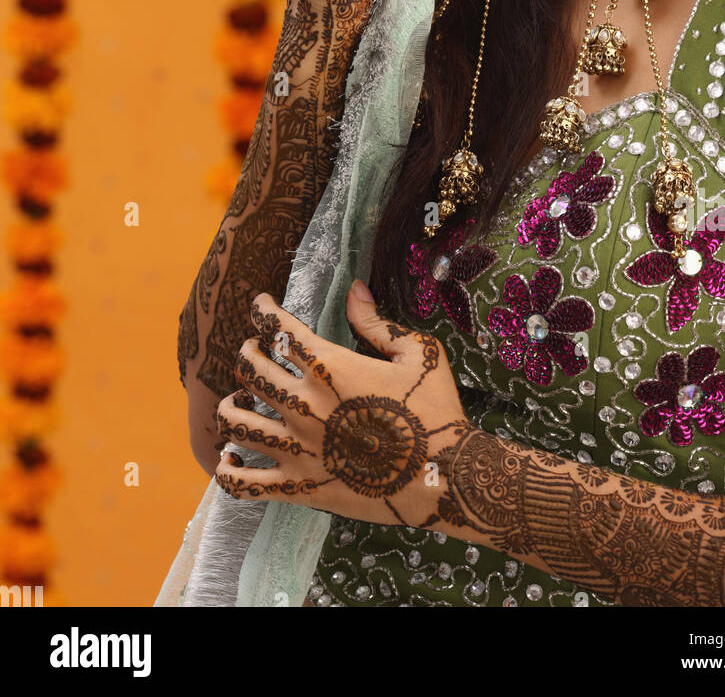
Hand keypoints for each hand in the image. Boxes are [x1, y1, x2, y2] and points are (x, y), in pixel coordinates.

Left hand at [213, 287, 469, 528]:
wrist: (444, 476)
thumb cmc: (435, 410)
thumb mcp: (418, 353)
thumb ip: (377, 323)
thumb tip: (354, 290)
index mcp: (331, 368)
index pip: (279, 329)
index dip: (262, 310)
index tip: (259, 305)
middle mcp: (304, 404)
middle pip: (250, 367)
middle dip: (247, 350)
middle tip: (254, 349)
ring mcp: (297, 447)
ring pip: (236, 420)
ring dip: (232, 402)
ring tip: (240, 398)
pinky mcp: (299, 486)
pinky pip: (244, 483)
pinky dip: (228, 470)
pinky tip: (230, 459)